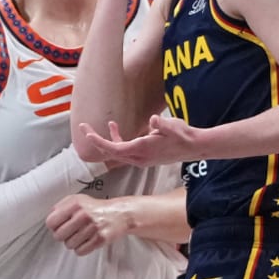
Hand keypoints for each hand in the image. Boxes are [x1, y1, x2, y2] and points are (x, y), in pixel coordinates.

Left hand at [47, 192, 133, 254]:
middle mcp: (83, 215)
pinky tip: (86, 241)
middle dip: (63, 236)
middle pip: (58, 236)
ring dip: (73, 243)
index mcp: (75, 204)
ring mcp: (92, 227)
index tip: (58, 226)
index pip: (51, 222)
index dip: (53, 226)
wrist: (119, 214)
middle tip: (70, 232)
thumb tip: (50, 218)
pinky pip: (80, 251)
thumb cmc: (96, 208)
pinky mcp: (100, 239)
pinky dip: (82, 248)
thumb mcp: (77, 200)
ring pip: (69, 245)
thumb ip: (60, 206)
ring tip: (80, 236)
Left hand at [79, 115, 198, 169]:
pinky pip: (126, 151)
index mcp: (142, 149)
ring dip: (110, 139)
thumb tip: (155, 119)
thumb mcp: (174, 126)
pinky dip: (119, 141)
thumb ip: (163, 124)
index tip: (87, 133)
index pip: (114, 148)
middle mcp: (139, 157)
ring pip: (118, 152)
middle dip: (96, 140)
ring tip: (109, 123)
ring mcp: (142, 159)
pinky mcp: (145, 157)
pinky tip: (119, 128)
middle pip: (111, 152)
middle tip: (83, 127)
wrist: (194, 147)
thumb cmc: (183, 135)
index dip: (98, 141)